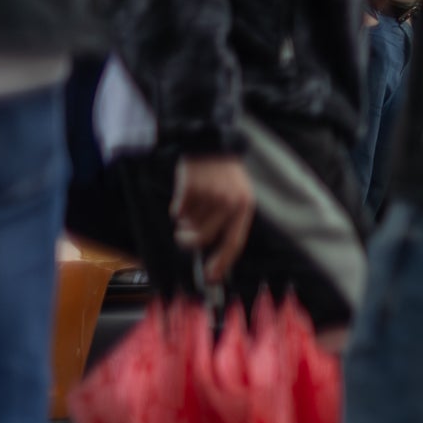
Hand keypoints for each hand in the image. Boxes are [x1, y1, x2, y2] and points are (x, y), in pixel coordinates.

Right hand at [172, 154, 254, 282]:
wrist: (212, 144)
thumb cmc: (224, 175)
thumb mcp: (237, 196)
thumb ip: (228, 221)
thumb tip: (213, 254)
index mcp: (245, 207)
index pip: (235, 243)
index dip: (222, 263)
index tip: (211, 278)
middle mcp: (229, 204)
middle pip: (204, 239)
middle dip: (190, 241)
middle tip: (184, 236)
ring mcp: (210, 196)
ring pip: (189, 225)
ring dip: (185, 220)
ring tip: (193, 202)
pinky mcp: (191, 188)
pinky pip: (178, 211)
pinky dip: (177, 207)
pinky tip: (186, 193)